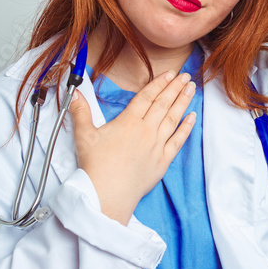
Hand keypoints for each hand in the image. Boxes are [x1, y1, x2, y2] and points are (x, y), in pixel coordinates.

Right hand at [68, 72, 196, 224]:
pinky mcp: (162, 161)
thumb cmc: (96, 167)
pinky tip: (192, 117)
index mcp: (128, 122)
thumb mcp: (84, 135)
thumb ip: (81, 111)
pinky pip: (178, 140)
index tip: (169, 73)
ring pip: (173, 118)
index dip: (158, 83)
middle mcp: (146, 131)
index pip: (146, 97)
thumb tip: (75, 93)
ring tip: (191, 88)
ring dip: (183, 102)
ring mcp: (156, 146)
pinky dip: (186, 128)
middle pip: (163, 104)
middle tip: (185, 75)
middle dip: (175, 87)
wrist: (108, 194)